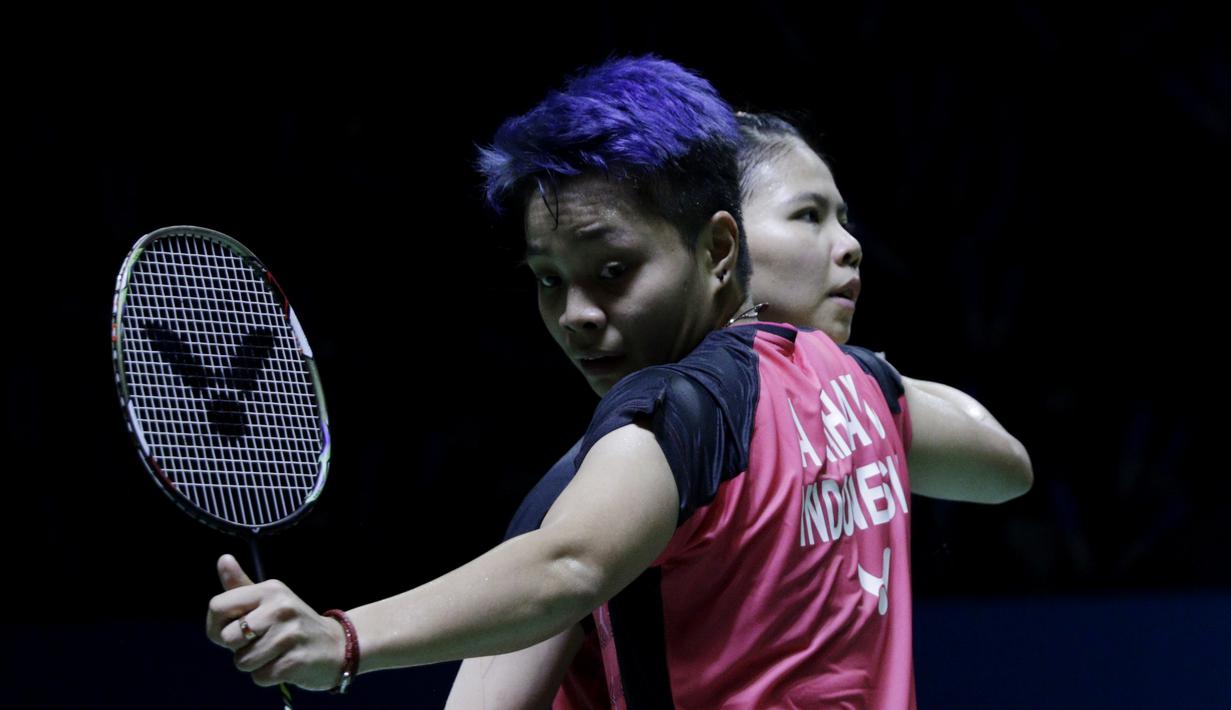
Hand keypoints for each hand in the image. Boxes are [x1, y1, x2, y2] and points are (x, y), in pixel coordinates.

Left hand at [205, 554, 346, 689]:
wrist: (336, 645)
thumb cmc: (293, 624)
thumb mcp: (270, 599)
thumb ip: (241, 586)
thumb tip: (223, 558)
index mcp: (270, 590)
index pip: (217, 606)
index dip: (217, 625)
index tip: (236, 629)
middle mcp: (280, 608)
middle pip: (227, 637)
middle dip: (239, 647)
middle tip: (262, 642)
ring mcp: (289, 634)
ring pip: (242, 661)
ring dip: (254, 664)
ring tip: (275, 653)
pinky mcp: (295, 661)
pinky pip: (259, 677)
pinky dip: (268, 676)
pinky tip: (284, 664)